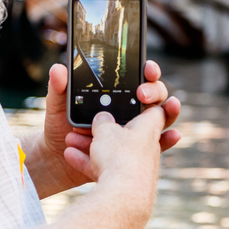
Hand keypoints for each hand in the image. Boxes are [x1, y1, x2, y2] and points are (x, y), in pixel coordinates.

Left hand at [42, 60, 180, 189]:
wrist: (55, 160)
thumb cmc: (58, 129)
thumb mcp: (57, 107)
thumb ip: (59, 88)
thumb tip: (59, 68)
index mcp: (115, 95)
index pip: (137, 77)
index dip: (147, 70)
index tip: (146, 68)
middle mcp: (129, 110)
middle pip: (153, 95)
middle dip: (153, 91)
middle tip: (141, 94)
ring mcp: (135, 131)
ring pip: (160, 118)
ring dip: (169, 111)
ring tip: (172, 106)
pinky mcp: (137, 152)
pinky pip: (157, 145)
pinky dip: (167, 140)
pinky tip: (173, 135)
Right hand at [65, 109, 165, 219]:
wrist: (123, 201)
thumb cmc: (120, 157)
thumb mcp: (106, 130)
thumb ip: (103, 120)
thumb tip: (103, 117)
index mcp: (149, 128)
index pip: (155, 109)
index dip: (147, 100)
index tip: (136, 94)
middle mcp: (148, 147)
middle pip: (128, 131)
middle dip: (108, 127)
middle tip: (93, 121)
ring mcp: (136, 167)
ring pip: (112, 151)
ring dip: (92, 146)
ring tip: (71, 140)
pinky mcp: (124, 184)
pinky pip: (105, 169)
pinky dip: (89, 162)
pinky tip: (70, 157)